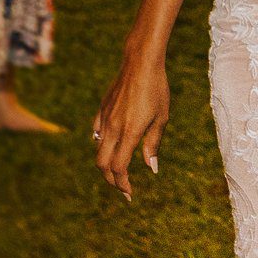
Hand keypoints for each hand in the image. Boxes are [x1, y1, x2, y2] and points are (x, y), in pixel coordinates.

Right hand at [92, 51, 167, 194]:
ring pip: (98, 150)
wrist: (140, 63)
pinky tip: (109, 148)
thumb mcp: (161, 118)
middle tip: (123, 188)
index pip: (119, 168)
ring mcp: (104, 118)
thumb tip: (151, 168)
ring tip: (117, 172)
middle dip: (111, 181)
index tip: (129, 194)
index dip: (123, 185)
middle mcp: (113, 128)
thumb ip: (153, 143)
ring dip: (106, 165)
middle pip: (103, 164)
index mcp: (129, 132)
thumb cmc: (157, 89)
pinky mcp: (101, 110)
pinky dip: (100, 146)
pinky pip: (96, 134)